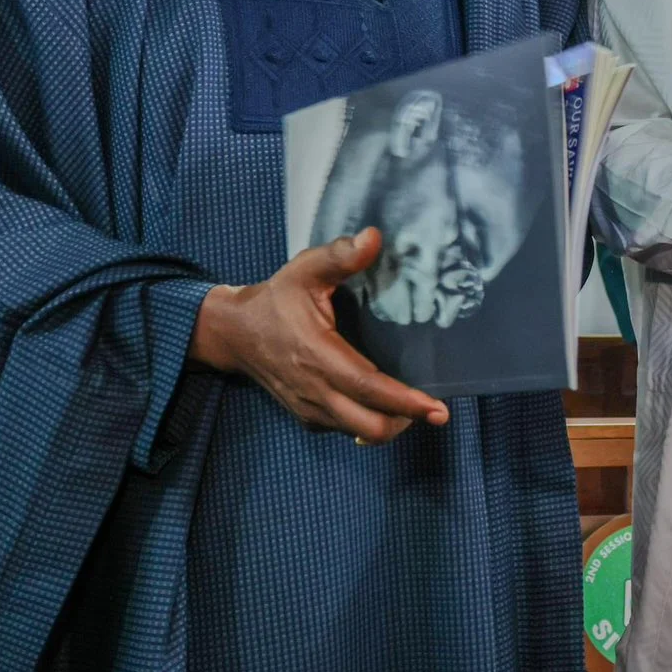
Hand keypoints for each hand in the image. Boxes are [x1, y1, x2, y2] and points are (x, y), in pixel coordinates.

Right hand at [190, 229, 448, 442]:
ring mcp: (310, 408)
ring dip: (389, 424)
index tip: (436, 408)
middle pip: (370, 426)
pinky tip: (381, 403)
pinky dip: (369, 422)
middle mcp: (316, 390)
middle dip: (405, 421)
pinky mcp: (307, 417)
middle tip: (431, 408)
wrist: (235, 333)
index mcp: (318, 355)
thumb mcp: (304, 269)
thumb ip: (339, 255)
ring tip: (411, 405)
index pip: (368, 387)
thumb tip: (373, 238)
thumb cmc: (275, 300)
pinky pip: (345, 430)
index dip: (404, 401)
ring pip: (360, 433)